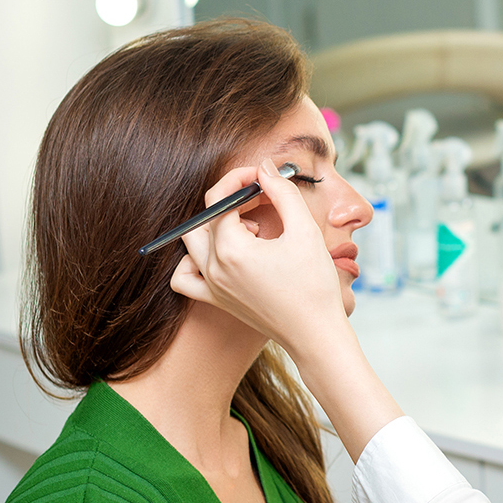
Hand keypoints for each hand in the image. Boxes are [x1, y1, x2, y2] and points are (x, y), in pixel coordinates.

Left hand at [171, 158, 349, 354]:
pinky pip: (186, 276)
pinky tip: (222, 255)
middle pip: (205, 216)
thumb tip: (265, 168)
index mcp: (231, 249)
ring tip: (252, 230)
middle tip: (263, 197)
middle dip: (232, 199)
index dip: (241, 179)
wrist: (316, 334)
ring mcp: (211, 286)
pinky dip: (195, 260)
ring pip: (192, 242)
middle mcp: (213, 267)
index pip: (221, 198)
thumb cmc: (315, 286)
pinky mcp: (216, 300)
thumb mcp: (305, 231)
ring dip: (216, 226)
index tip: (264, 176)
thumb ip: (282, 193)